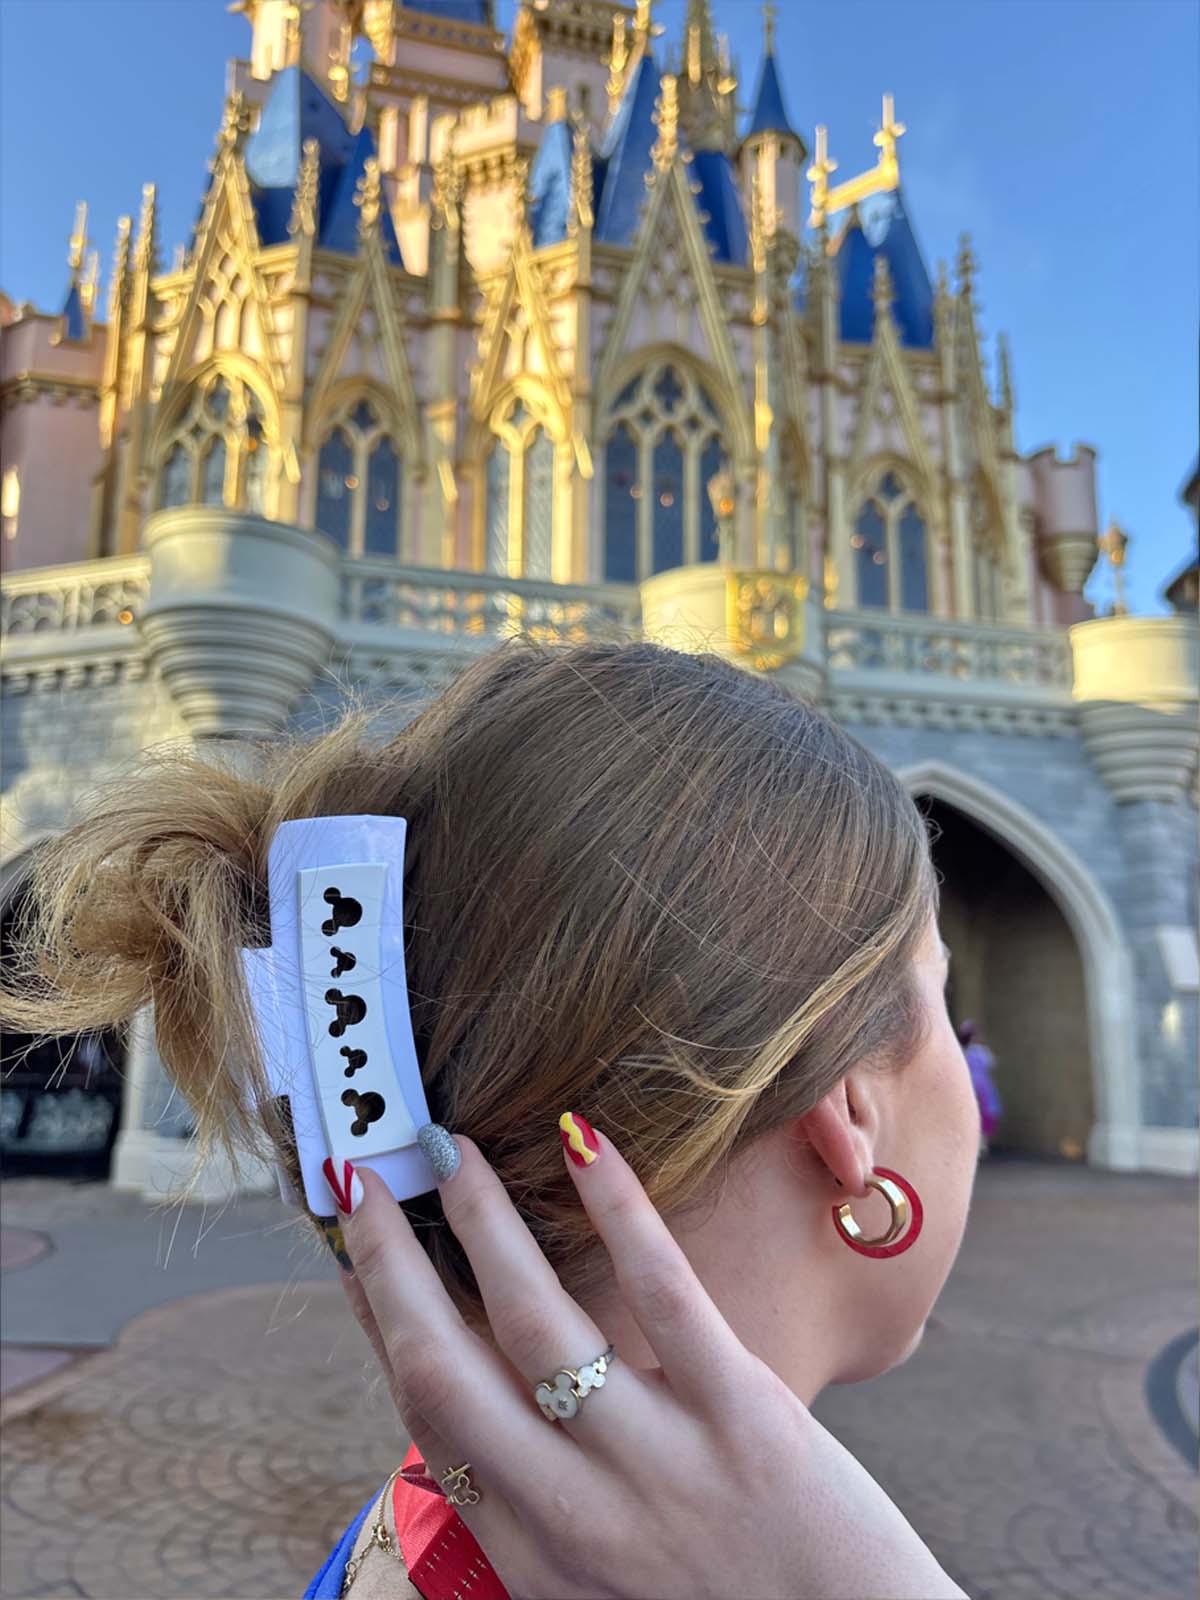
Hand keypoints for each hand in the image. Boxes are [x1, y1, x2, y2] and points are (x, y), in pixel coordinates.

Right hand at [336, 1124, 966, 1599]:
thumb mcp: (597, 1597)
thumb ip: (534, 1528)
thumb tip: (471, 1453)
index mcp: (532, 1557)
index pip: (427, 1417)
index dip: (378, 1324)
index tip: (352, 1258)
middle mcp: (573, 1513)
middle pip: (443, 1363)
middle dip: (388, 1260)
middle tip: (363, 1176)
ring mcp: (657, 1460)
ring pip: (534, 1318)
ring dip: (481, 1220)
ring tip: (453, 1148)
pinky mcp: (744, 1412)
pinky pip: (663, 1292)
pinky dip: (618, 1210)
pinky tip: (584, 1141)